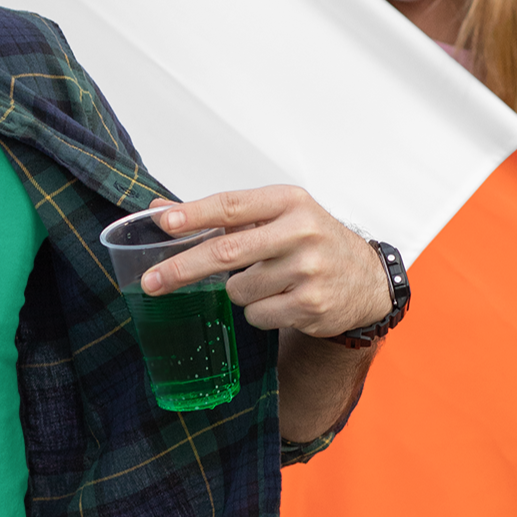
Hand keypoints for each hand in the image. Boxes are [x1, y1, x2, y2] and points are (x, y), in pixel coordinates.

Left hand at [138, 188, 389, 338]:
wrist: (365, 280)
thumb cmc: (310, 243)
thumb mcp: (275, 217)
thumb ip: (220, 215)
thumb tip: (159, 209)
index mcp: (289, 201)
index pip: (231, 205)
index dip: (193, 215)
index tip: (163, 222)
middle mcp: (301, 231)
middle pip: (225, 252)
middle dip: (181, 269)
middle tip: (151, 282)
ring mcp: (307, 269)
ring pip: (237, 290)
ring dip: (240, 292)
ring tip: (270, 281)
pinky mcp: (310, 304)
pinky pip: (256, 315)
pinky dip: (259, 312)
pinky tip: (283, 300)